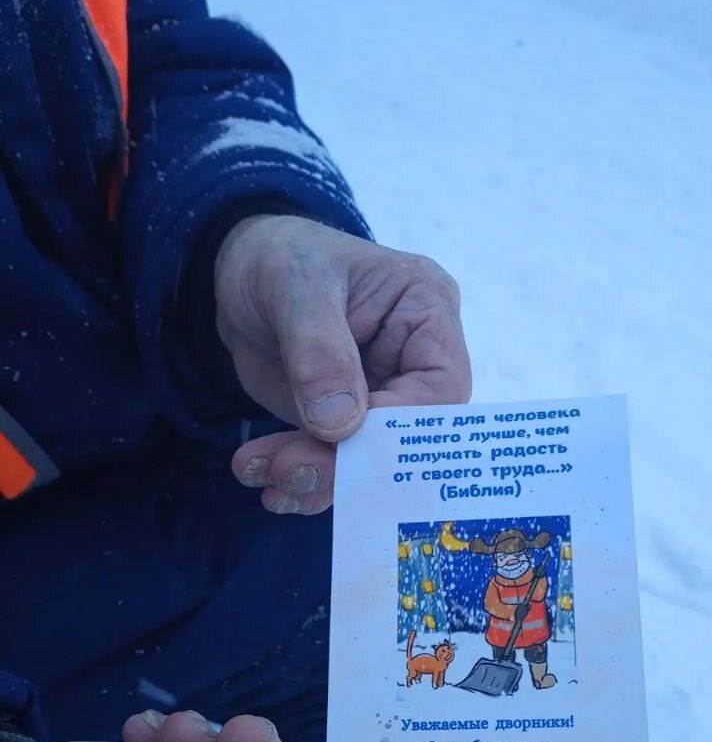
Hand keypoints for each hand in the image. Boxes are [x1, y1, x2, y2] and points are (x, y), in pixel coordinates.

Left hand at [215, 215, 470, 513]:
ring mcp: (383, 398)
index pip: (441, 387)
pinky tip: (266, 483)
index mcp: (427, 312)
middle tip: (289, 472)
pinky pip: (338, 468)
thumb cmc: (281, 258)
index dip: (401, 426)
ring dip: (319, 480)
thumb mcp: (295, 286)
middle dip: (350, 463)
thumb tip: (340, 422)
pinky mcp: (347, 425)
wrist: (240, 275)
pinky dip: (303, 484)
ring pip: (371, 462)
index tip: (343, 439)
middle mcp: (415, 362)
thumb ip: (318, 348)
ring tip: (265, 476)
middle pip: (408, 436)